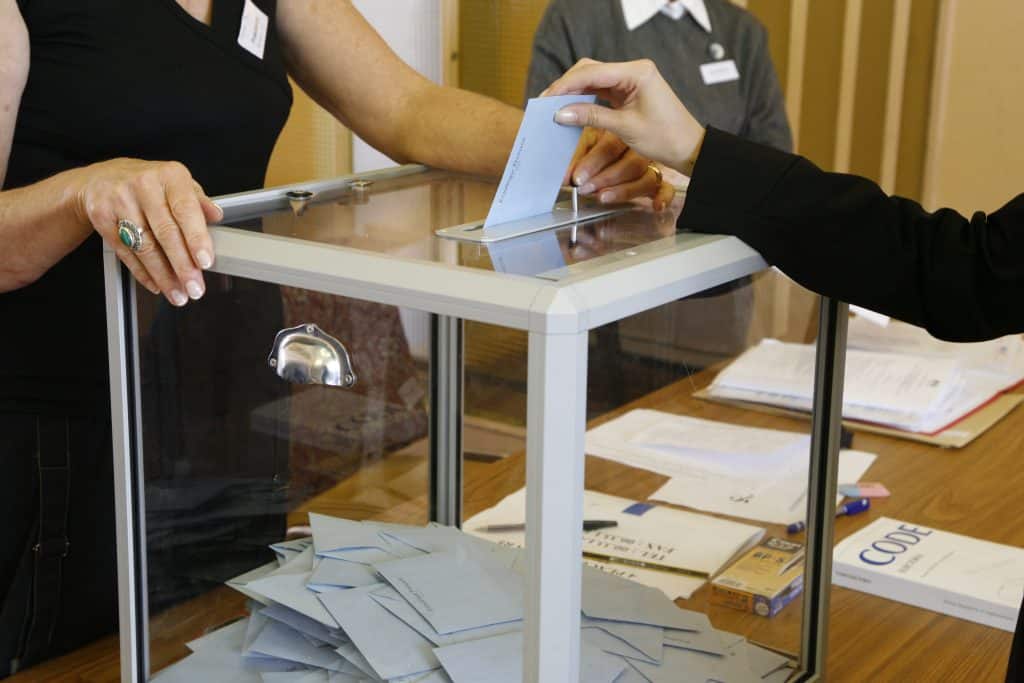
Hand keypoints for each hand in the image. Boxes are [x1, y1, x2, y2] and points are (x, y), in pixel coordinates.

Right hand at [71, 158, 221, 305]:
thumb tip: (216, 215)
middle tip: (194, 288)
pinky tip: (157, 285)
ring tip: (178, 293)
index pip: (186, 210)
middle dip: (182, 266)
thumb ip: (198, 201)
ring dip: (164, 276)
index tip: (205, 262)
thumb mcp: (177, 183)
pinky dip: (143, 273)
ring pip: (145, 247)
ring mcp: (120, 201)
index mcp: (169, 176)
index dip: (196, 238)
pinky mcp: (102, 218)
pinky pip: (126, 252)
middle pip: (165, 232)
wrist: (102, 178)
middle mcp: (144, 185)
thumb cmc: (148, 183)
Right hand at [547, 59, 706, 175]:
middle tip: (545, 103)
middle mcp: (633, 70)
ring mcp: (630, 79)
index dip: (566, 85)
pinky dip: (584, 98)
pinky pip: (600, 89)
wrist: (688, 148)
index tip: (547, 99)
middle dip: (567, 86)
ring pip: (592, 78)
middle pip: (590, 70)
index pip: (592, 72)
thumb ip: (591, 117)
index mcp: (637, 72)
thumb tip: (561, 113)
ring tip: (553, 106)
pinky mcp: (627, 90)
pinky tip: (570, 107)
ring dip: (573, 91)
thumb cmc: (665, 138)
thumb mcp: (625, 128)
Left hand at [567, 128, 675, 210]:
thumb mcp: (583, 146)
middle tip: (586, 188)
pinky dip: (663, 196)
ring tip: (604, 197)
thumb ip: (575, 159)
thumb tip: (564, 178)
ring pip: (647, 177)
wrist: (615, 143)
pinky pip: (665, 187)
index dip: (593, 162)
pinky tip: (657, 205)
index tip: (576, 177)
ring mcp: (649, 165)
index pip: (610, 146)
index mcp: (619, 133)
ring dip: (625, 190)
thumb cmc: (594, 146)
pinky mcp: (656, 181)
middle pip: (632, 162)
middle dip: (606, 177)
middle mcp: (638, 148)